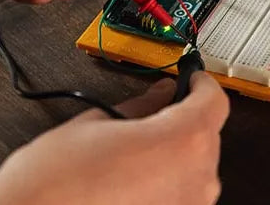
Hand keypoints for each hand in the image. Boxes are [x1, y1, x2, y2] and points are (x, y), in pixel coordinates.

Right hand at [0, 73, 229, 204]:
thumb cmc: (55, 184)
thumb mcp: (94, 124)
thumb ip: (139, 106)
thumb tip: (159, 94)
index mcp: (182, 142)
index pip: (213, 100)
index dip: (200, 82)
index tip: (190, 77)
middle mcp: (196, 181)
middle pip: (206, 136)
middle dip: (182, 120)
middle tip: (152, 112)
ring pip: (194, 170)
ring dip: (173, 155)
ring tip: (131, 151)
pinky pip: (179, 197)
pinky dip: (164, 185)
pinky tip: (130, 179)